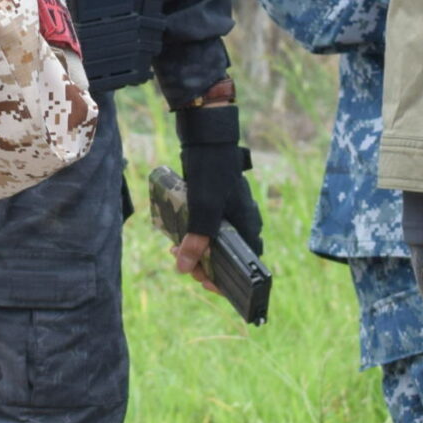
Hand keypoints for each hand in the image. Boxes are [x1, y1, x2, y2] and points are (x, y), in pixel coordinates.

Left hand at [173, 99, 261, 289]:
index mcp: (247, 226)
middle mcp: (241, 222)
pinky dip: (193, 235)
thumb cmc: (213, 171)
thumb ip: (196, 238)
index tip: (208, 285)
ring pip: (214, 242)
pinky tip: (176, 236)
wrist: (208, 138)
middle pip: (227, 256)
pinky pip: (206, 228)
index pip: (247, 264)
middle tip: (184, 266)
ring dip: (196, 250)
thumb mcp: (203, 208)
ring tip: (174, 250)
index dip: (229, 281)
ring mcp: (229, 213)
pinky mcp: (216, 204)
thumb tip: (184, 268)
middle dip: (204, 265)